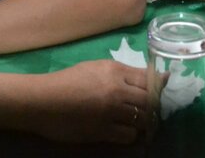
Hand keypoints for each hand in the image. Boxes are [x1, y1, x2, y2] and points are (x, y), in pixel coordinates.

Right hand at [33, 60, 148, 144]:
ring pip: (143, 119)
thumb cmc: (66, 81)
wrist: (42, 101)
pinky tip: (123, 131)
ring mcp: (110, 111)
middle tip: (151, 111)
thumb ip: (120, 73)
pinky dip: (130, 134)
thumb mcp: (94, 68)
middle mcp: (116, 89)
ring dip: (143, 122)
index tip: (161, 91)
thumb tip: (146, 77)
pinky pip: (128, 135)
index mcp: (114, 70)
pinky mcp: (103, 131)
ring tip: (137, 122)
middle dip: (154, 107)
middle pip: (150, 100)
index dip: (159, 86)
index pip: (149, 78)